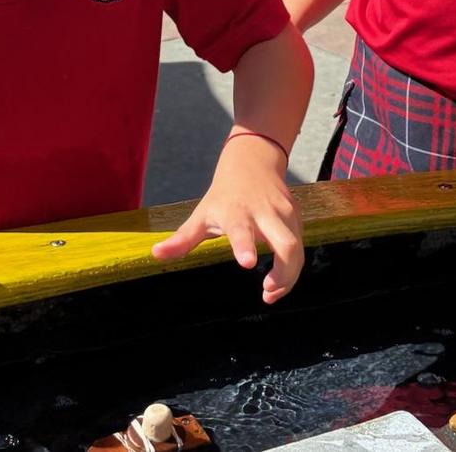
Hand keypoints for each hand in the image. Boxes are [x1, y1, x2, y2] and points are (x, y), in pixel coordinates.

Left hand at [152, 134, 303, 303]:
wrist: (252, 164)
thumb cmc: (223, 196)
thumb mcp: (201, 215)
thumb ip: (182, 239)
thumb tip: (155, 255)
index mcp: (237, 212)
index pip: (242, 229)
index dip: (245, 245)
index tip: (247, 263)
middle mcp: (265, 213)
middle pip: (286, 244)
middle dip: (284, 273)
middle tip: (267, 291)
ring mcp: (285, 214)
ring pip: (297, 249)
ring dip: (289, 276)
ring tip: (270, 291)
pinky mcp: (296, 218)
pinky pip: (300, 248)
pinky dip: (292, 269)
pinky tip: (278, 280)